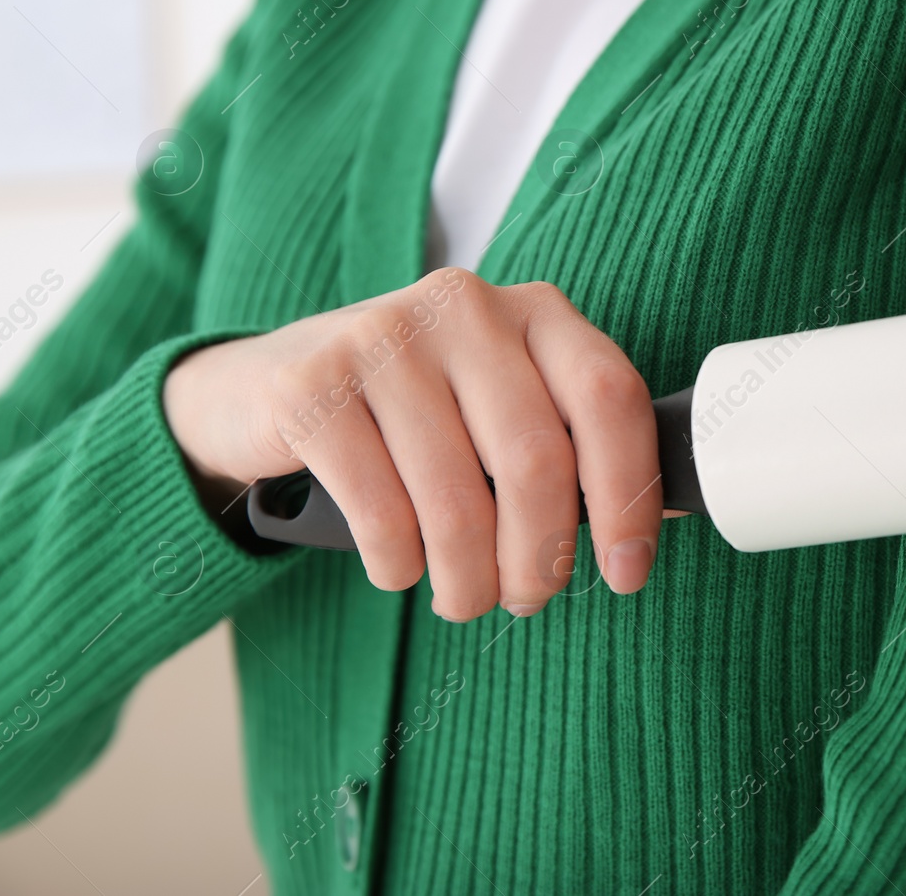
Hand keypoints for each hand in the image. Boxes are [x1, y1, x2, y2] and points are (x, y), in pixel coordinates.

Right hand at [163, 269, 661, 618]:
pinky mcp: (313, 386)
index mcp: (536, 310)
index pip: (610, 397)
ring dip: (469, 578)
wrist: (263, 388)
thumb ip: (568, 449)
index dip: (628, 495)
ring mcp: (384, 337)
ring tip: (464, 597)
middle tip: (527, 598)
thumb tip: (642, 535)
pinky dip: (400, 564)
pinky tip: (399, 567)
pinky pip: (381, 512)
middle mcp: (466, 307)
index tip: (626, 573)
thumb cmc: (417, 418)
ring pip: (458, 498)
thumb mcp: (501, 410)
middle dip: (540, 557)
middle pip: (536, 460)